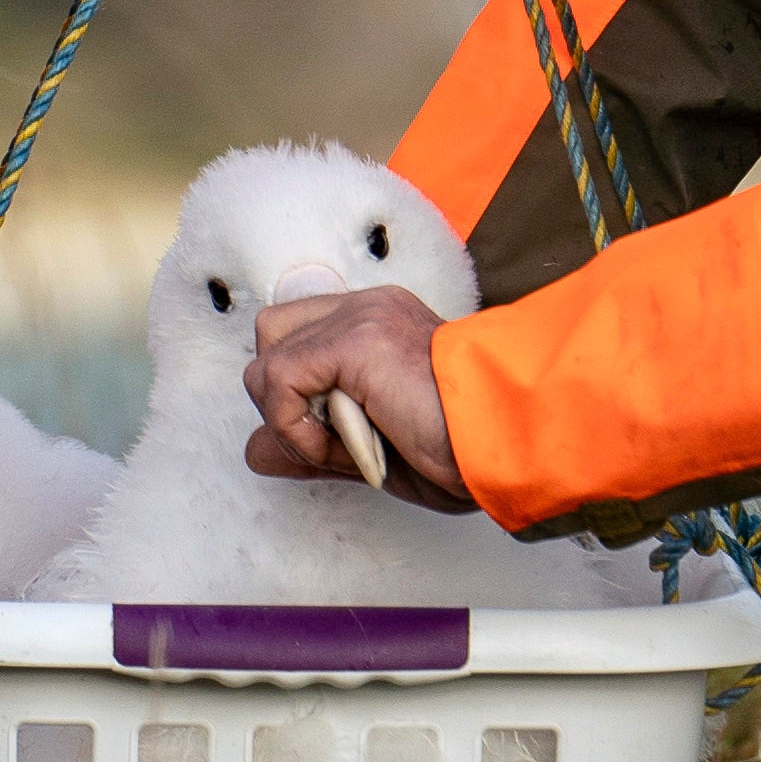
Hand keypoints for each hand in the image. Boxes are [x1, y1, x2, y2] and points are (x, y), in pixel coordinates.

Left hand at [240, 287, 474, 512]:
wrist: (506, 442)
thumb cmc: (461, 448)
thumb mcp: (367, 450)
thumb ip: (311, 444)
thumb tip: (254, 450)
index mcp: (378, 325)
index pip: (297, 339)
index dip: (296, 395)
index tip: (335, 440)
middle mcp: (366, 311)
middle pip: (270, 339)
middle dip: (284, 402)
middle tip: (335, 443)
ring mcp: (359, 319)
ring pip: (266, 363)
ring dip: (291, 421)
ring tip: (347, 446)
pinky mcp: (354, 341)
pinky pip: (278, 380)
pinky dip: (294, 426)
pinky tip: (343, 446)